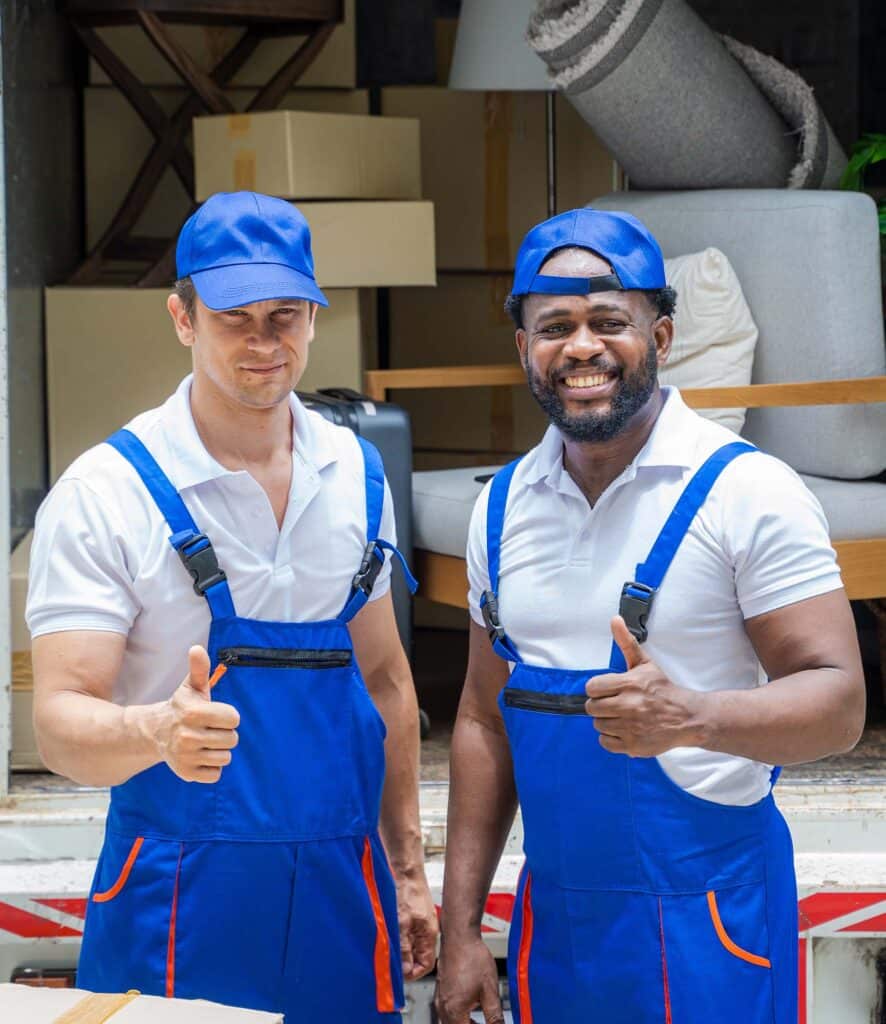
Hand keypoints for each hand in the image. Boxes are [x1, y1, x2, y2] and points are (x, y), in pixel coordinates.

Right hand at [157, 645, 239, 782]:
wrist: (156, 732)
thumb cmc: (183, 707)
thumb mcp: (191, 687)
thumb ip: (199, 669)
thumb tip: (197, 648)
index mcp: (193, 713)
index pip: (234, 719)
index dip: (228, 716)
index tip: (216, 715)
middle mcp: (188, 736)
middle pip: (232, 739)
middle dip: (224, 733)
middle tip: (209, 729)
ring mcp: (186, 756)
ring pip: (225, 757)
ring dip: (218, 750)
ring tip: (204, 742)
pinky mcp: (186, 773)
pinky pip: (215, 774)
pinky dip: (211, 767)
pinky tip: (200, 755)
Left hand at [395, 870, 437, 979]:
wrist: (405, 870)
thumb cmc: (406, 891)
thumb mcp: (402, 923)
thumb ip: (404, 947)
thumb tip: (404, 970)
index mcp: (429, 934)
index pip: (426, 964)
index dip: (413, 973)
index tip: (399, 975)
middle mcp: (427, 930)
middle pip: (418, 956)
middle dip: (405, 962)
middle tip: (390, 962)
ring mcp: (420, 923)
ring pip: (411, 946)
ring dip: (400, 950)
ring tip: (387, 948)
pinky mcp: (412, 916)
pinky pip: (407, 935)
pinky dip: (398, 939)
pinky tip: (388, 935)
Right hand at [434, 934, 502, 1023]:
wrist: (459, 937)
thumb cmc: (472, 958)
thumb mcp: (490, 990)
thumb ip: (495, 1016)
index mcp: (454, 1011)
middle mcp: (443, 1008)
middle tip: (489, 1023)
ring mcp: (440, 1000)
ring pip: (451, 1023)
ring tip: (482, 1020)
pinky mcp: (440, 993)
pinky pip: (448, 1013)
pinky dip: (460, 1017)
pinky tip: (472, 1010)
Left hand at [584, 616, 704, 756]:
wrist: (686, 717)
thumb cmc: (662, 688)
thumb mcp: (644, 663)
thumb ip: (626, 642)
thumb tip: (614, 619)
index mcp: (628, 684)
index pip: (592, 688)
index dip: (598, 689)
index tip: (608, 690)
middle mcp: (628, 706)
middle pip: (592, 707)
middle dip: (601, 705)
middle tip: (614, 704)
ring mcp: (630, 727)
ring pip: (599, 724)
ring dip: (607, 721)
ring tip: (621, 716)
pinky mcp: (633, 745)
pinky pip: (606, 742)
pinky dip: (611, 737)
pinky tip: (624, 729)